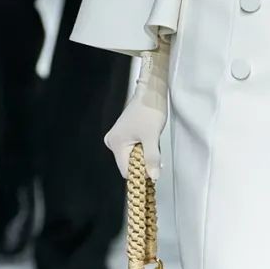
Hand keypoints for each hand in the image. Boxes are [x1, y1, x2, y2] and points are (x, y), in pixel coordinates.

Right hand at [104, 38, 169, 179]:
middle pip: (129, 164)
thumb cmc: (150, 111)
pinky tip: (151, 141)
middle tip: (157, 154)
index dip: (140, 174)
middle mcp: (112, 142)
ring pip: (133, 157)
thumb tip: (153, 178)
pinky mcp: (125, 134)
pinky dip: (144, 149)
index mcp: (115, 143)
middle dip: (144, 163)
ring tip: (154, 144)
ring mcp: (118, 138)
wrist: (151, 91)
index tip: (154, 173)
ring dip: (145, 156)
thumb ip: (152, 158)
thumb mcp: (152, 137)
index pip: (126, 171)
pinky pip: (134, 149)